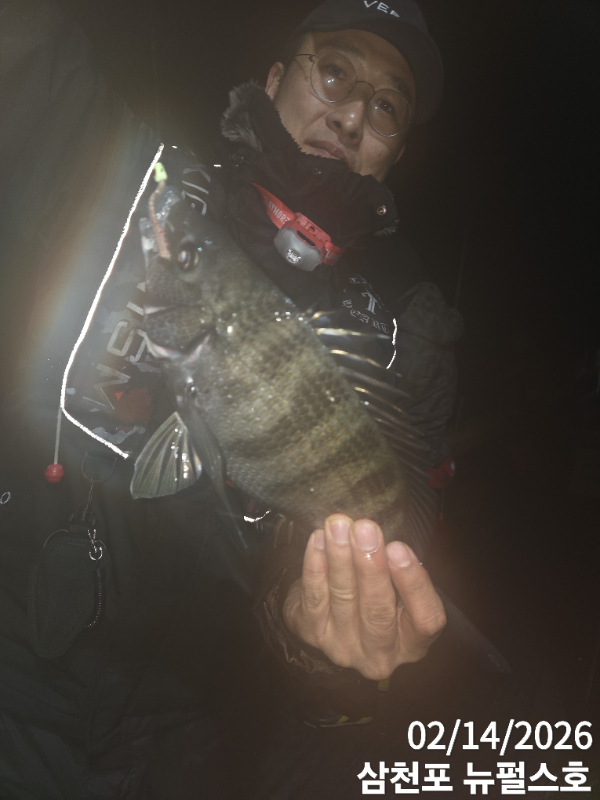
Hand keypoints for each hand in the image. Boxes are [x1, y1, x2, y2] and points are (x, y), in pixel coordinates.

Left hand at [283, 514, 445, 679]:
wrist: (331, 616)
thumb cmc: (377, 593)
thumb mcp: (399, 587)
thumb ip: (398, 568)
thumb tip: (380, 537)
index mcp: (412, 643)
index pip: (424, 619)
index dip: (413, 584)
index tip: (398, 548)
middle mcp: (379, 653)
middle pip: (378, 611)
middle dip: (370, 566)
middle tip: (365, 530)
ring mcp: (342, 647)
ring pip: (343, 598)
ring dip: (340, 557)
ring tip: (339, 526)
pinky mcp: (312, 634)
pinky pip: (313, 596)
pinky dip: (315, 565)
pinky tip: (318, 539)